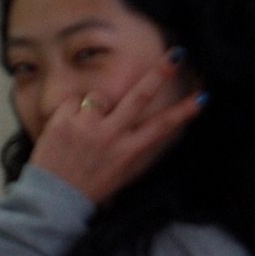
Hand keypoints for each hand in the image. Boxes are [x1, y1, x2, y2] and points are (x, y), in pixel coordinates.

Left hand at [28, 58, 203, 205]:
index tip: (202, 97)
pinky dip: (70, 110)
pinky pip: (73, 100)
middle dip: (160, 74)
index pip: (162, 127)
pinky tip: (66, 129)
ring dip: (95, 105)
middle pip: (140, 97)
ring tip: (84, 129)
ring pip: (100, 96)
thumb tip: (147, 129)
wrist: (53, 199)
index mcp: (128, 151)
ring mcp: (87, 127)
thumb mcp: (121, 173)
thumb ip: (133, 148)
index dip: (184, 111)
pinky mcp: (63, 121)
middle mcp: (111, 136)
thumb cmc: (88, 187)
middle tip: (175, 56)